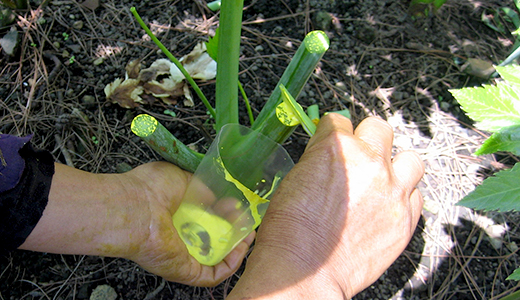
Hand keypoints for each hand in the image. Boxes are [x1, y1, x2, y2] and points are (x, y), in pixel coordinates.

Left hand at [20, 162, 253, 286]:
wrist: (134, 208)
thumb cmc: (149, 189)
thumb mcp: (182, 179)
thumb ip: (201, 188)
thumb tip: (216, 196)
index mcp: (174, 215)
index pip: (203, 220)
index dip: (223, 214)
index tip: (236, 205)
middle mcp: (178, 237)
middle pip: (211, 240)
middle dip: (232, 230)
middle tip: (246, 221)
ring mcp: (182, 256)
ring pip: (215, 259)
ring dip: (236, 248)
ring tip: (249, 234)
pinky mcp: (186, 271)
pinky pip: (214, 274)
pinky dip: (231, 263)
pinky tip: (242, 248)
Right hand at [228, 114, 423, 298]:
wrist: (306, 270)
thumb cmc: (291, 230)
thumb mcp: (295, 179)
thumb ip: (319, 158)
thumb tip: (327, 153)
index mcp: (337, 148)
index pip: (340, 120)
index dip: (332, 130)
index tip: (332, 138)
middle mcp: (370, 162)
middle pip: (380, 128)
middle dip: (367, 138)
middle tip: (359, 155)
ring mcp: (393, 190)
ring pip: (410, 159)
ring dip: (396, 166)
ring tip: (383, 180)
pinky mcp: (406, 218)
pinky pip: (416, 195)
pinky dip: (404, 197)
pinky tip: (387, 205)